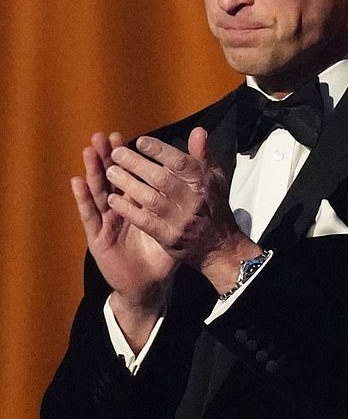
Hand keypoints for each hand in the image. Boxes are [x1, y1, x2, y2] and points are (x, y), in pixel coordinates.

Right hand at [72, 132, 176, 308]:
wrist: (150, 282)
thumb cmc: (162, 251)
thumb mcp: (176, 223)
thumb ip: (184, 200)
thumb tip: (199, 178)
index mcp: (137, 203)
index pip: (132, 175)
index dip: (128, 157)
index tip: (126, 136)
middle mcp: (119, 209)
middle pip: (112, 178)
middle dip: (108, 157)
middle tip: (105, 135)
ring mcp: (107, 221)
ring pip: (99, 191)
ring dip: (93, 170)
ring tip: (90, 150)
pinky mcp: (98, 236)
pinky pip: (90, 215)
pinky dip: (83, 198)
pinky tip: (77, 181)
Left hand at [103, 127, 259, 291]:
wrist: (219, 245)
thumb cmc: (213, 205)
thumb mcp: (215, 178)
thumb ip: (203, 155)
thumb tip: (197, 131)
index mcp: (203, 183)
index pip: (180, 162)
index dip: (160, 151)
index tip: (140, 141)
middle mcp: (193, 200)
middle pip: (161, 179)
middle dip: (137, 164)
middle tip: (116, 154)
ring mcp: (180, 220)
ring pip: (150, 199)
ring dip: (128, 185)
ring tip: (110, 172)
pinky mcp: (169, 238)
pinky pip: (145, 222)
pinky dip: (128, 210)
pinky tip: (113, 200)